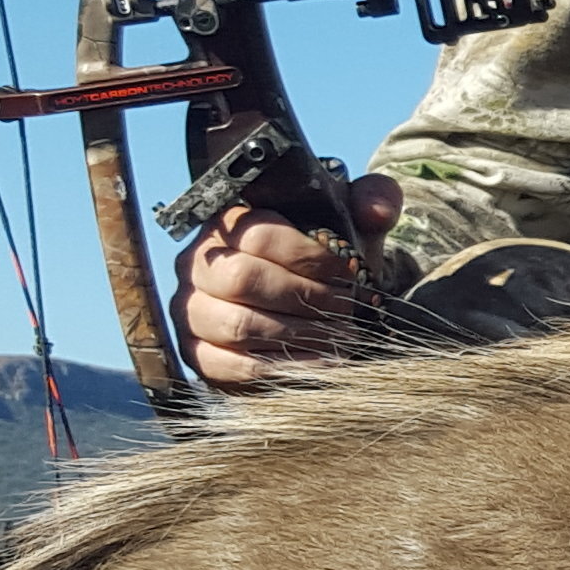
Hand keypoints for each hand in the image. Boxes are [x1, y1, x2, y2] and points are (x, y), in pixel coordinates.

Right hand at [177, 175, 400, 390]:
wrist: (307, 311)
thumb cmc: (324, 263)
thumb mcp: (350, 225)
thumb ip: (372, 201)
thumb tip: (376, 210)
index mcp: (227, 223)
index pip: (256, 232)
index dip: (307, 255)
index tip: (346, 271)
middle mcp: (198, 264)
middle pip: (242, 277)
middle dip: (305, 296)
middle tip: (345, 309)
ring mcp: (192, 311)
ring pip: (239, 323)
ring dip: (300, 333)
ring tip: (341, 336)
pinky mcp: (199, 355)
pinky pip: (235, 365)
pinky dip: (286, 367)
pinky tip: (323, 363)